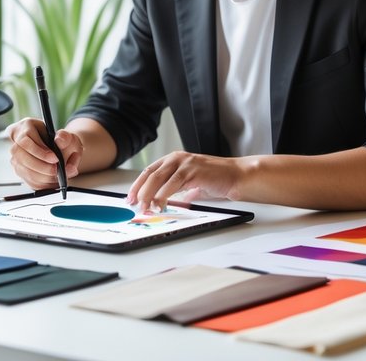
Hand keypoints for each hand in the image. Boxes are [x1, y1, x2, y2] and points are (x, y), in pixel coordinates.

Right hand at [8, 118, 82, 189]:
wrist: (59, 149)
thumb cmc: (60, 141)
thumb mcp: (67, 136)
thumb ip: (66, 138)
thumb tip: (59, 141)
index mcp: (26, 127)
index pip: (26, 142)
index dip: (40, 152)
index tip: (54, 158)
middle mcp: (17, 141)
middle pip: (21, 157)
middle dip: (40, 166)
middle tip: (55, 170)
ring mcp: (16, 156)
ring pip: (22, 169)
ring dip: (40, 176)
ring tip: (55, 175)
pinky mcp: (19, 169)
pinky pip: (26, 179)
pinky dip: (39, 182)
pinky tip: (50, 181)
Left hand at [127, 151, 246, 211]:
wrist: (235, 175)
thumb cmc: (214, 179)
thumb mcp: (189, 184)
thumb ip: (176, 190)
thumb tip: (161, 203)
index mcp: (174, 159)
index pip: (149, 171)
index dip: (138, 185)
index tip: (130, 198)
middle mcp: (177, 158)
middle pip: (150, 174)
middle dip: (140, 191)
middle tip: (134, 205)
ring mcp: (185, 163)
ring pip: (158, 178)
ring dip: (149, 195)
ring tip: (144, 208)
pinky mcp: (192, 170)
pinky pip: (173, 184)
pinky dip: (163, 195)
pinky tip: (159, 205)